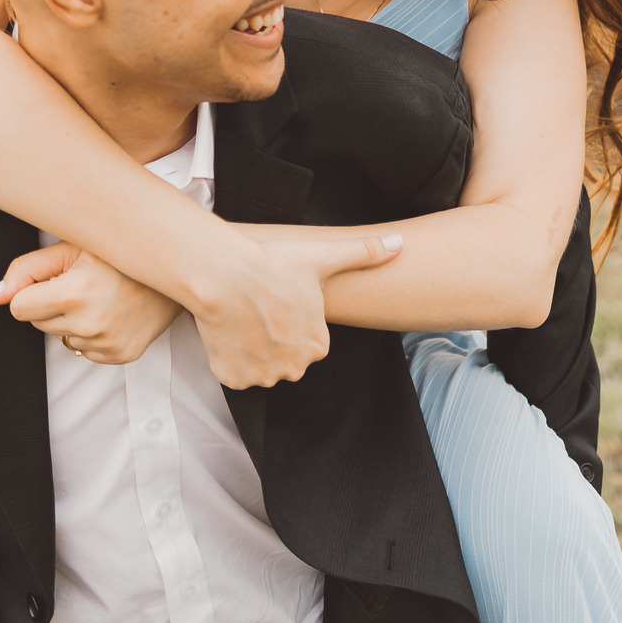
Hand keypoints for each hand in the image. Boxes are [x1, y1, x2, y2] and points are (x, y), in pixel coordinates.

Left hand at [0, 244, 181, 362]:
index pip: (19, 309)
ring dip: (71, 320)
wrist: (176, 268)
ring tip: (100, 297)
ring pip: (61, 338)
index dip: (31, 291)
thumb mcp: (71, 247)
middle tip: (82, 283)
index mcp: (74, 294)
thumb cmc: (121, 251)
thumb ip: (26, 269)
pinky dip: (92, 334)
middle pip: (38, 324)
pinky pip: (85, 350)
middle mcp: (90, 324)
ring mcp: (108, 343)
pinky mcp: (121, 355)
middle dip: (51, 304)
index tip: (53, 279)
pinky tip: (112, 312)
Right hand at [190, 230, 402, 388]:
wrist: (223, 275)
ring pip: (258, 365)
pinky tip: (229, 331)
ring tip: (243, 317)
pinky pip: (234, 372)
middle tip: (259, 308)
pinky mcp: (233, 379)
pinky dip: (229, 357)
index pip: (306, 339)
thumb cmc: (273, 265)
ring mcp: (262, 376)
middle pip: (283, 356)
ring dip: (251, 349)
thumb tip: (398, 244)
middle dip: (272, 339)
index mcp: (317, 345)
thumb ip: (363, 253)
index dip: (290, 319)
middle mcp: (294, 368)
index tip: (279, 301)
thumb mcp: (322, 256)